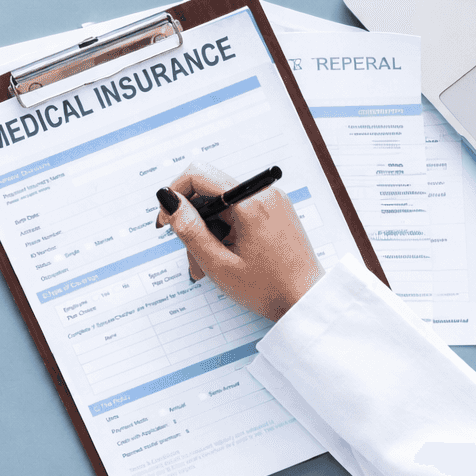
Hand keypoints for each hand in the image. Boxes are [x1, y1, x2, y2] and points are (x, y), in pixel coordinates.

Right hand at [155, 162, 322, 320]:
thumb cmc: (269, 289)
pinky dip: (225, 231)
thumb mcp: (219, 264)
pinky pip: (238, 211)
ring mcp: (271, 200)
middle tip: (190, 255)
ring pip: (222, 205)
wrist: (307, 301)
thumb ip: (190, 230)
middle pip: (210, 192)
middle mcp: (264, 192)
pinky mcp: (274, 210)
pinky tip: (224, 257)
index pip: (199, 174)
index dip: (175, 194)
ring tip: (207, 266)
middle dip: (193, 222)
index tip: (167, 221)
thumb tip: (168, 200)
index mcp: (251, 202)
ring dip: (208, 232)